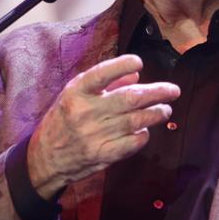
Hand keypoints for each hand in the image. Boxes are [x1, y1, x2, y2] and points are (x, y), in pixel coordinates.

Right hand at [27, 54, 179, 197]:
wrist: (45, 157)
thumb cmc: (64, 120)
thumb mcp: (75, 95)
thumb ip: (105, 83)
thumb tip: (135, 74)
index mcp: (76, 92)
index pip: (102, 73)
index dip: (123, 65)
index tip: (140, 62)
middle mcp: (85, 112)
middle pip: (129, 98)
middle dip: (157, 92)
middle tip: (174, 90)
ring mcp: (94, 135)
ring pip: (135, 120)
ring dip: (156, 114)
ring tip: (166, 110)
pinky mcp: (101, 154)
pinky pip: (131, 143)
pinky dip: (143, 135)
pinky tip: (146, 130)